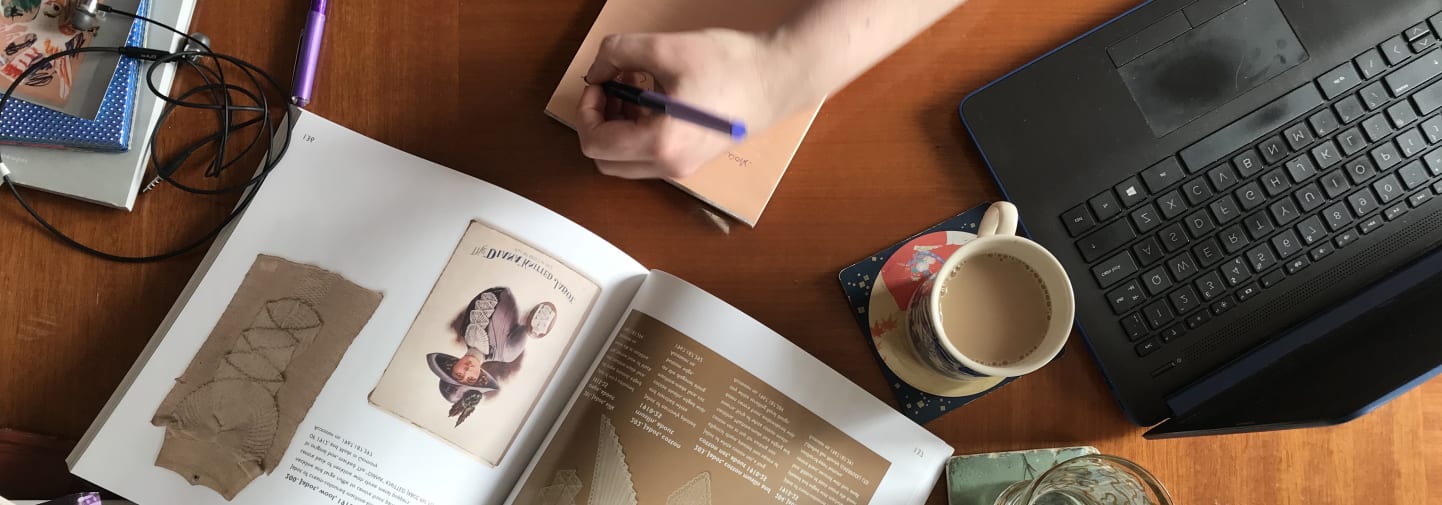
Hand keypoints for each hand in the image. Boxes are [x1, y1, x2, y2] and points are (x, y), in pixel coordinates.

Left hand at [577, 29, 809, 178]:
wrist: (780, 77)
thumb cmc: (733, 65)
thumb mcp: (667, 47)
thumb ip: (619, 53)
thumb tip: (596, 70)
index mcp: (661, 143)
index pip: (595, 145)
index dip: (586, 111)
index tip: (599, 83)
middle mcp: (670, 165)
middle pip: (606, 161)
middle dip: (600, 122)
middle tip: (612, 87)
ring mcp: (683, 167)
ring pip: (627, 161)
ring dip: (619, 125)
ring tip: (635, 85)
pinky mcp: (694, 159)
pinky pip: (650, 155)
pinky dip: (640, 130)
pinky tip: (655, 96)